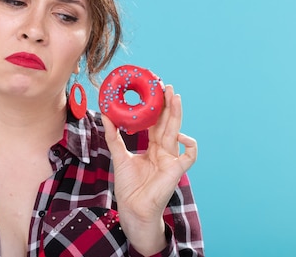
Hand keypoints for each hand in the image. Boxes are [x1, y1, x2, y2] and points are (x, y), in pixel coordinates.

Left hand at [102, 85, 196, 254]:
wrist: (132, 208)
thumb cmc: (128, 186)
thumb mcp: (119, 156)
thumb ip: (113, 136)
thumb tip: (106, 115)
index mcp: (152, 148)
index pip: (156, 124)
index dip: (157, 108)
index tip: (154, 92)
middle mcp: (163, 151)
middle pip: (168, 123)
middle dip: (169, 105)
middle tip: (166, 86)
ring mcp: (171, 159)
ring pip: (177, 131)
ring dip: (177, 114)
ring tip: (174, 97)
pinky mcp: (177, 170)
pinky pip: (189, 154)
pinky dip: (189, 144)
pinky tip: (181, 135)